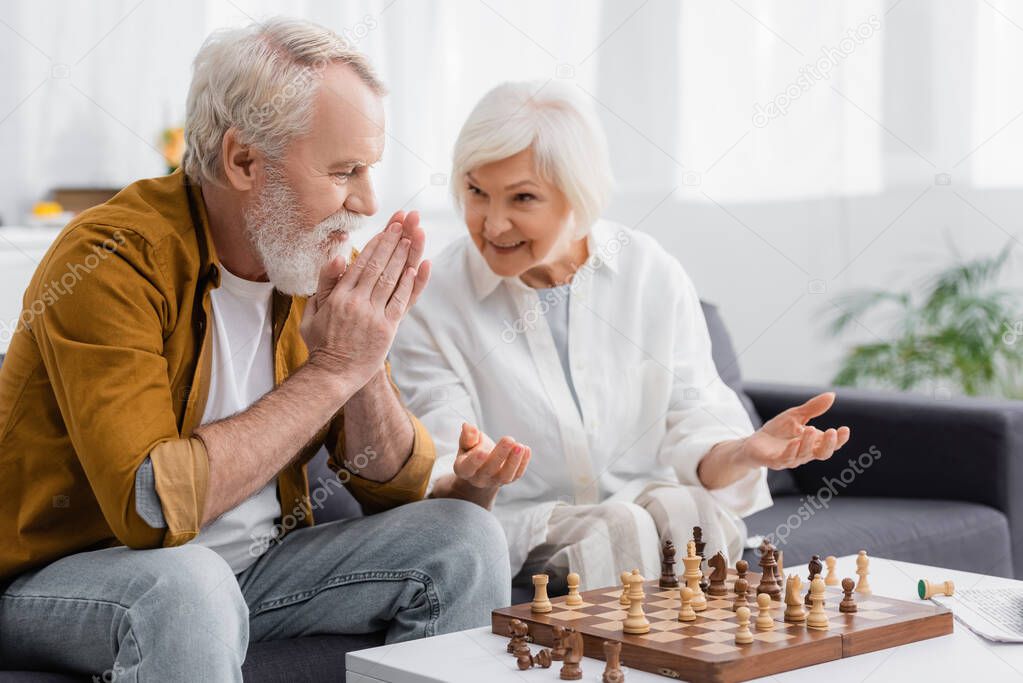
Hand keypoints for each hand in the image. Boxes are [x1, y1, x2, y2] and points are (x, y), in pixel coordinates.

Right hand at [300, 212, 430, 391]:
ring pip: (390, 279)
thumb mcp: (313, 311)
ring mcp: (373, 315)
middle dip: (393, 242)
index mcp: (338, 296)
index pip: (361, 263)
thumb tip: (337, 258)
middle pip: (378, 266)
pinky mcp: (386, 329)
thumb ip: (325, 283)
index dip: (377, 243)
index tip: (387, 228)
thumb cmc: (321, 343)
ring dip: (402, 257)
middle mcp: (356, 302)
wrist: (333, 375)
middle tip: (404, 224)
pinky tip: (415, 269)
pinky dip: (408, 284)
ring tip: (412, 238)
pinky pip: (400, 302)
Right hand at [452, 423, 530, 489]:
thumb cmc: (472, 450)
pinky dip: (523, 463)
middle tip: (509, 439)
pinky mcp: (508, 480)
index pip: (468, 467)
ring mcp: (494, 481)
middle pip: (489, 469)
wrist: (482, 467)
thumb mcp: (466, 443)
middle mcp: (479, 479)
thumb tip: (468, 426)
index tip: (482, 451)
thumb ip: (467, 436)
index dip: (474, 461)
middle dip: (500, 454)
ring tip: (520, 446)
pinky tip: (526, 449)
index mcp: (464, 469)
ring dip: (514, 461)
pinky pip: (517, 474)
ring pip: (505, 476)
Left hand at [739, 392, 850, 469]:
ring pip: (804, 455)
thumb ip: (812, 408)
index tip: (845, 429)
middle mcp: (805, 453)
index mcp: (813, 443)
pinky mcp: (775, 461)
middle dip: (829, 444)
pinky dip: (791, 450)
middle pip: (822, 453)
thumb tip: (832, 395)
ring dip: (808, 443)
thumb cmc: (778, 431)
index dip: (839, 439)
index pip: (830, 444)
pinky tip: (794, 441)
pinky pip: (785, 458)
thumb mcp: (795, 416)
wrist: (754, 442)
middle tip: (832, 431)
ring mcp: (791, 458)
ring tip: (811, 429)